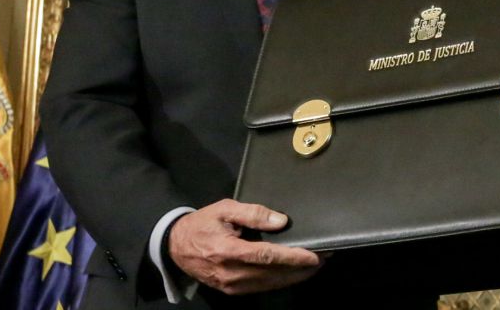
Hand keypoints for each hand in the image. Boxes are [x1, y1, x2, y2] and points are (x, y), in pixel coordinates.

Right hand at [168, 199, 322, 294]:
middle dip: (300, 269)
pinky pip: (260, 288)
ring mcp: (230, 285)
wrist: (175, 246)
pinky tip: (293, 274)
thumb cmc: (203, 223)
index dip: (293, 257)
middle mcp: (230, 273)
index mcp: (228, 250)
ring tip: (314, 267)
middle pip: (272, 274)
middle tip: (324, 259)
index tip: (314, 255)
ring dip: (294, 277)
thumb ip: (253, 213)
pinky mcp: (231, 291)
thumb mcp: (225, 209)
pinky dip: (279, 282)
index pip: (267, 256)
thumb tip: (281, 221)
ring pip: (269, 284)